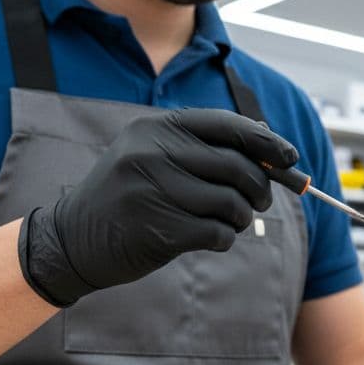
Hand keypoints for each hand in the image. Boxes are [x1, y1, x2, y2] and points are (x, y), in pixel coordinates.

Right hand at [18, 109, 298, 306]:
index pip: (227, 126)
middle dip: (261, 188)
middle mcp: (155, 153)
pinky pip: (219, 234)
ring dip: (240, 218)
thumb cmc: (127, 196)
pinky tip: (209, 238)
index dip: (266, 141)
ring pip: (233, 203)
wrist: (72, 238)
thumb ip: (205, 149)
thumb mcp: (154, 157)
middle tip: (258, 202)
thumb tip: (271, 147)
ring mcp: (156, 191)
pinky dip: (224, 239)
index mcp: (156, 128)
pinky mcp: (160, 229)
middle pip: (239, 166)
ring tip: (226, 221)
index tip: (291, 158)